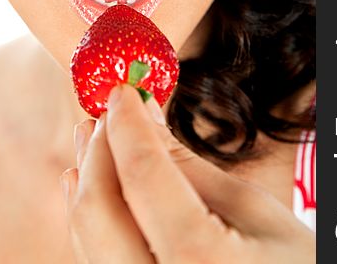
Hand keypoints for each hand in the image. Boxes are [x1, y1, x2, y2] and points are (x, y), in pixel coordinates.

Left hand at [61, 85, 314, 262]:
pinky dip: (90, 215)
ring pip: (86, 236)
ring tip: (93, 136)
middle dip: (98, 150)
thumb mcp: (250, 207)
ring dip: (87, 179)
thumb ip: (187, 165)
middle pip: (98, 209)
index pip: (143, 174)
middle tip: (108, 111)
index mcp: (199, 260)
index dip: (127, 124)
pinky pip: (94, 256)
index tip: (122, 90)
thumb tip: (143, 116)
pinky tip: (89, 183)